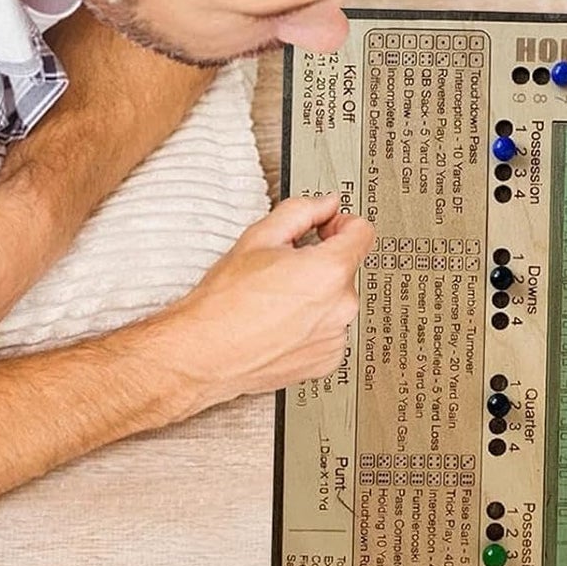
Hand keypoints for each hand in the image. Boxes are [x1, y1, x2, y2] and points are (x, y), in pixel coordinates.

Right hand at [162, 195, 374, 407]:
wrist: (204, 353)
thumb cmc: (224, 303)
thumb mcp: (258, 238)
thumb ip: (302, 210)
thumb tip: (325, 204)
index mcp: (330, 271)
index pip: (362, 232)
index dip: (341, 224)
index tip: (327, 228)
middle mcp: (341, 307)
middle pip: (345, 270)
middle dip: (320, 265)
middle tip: (282, 271)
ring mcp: (336, 337)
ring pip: (336, 302)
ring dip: (316, 298)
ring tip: (277, 303)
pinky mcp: (328, 361)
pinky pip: (329, 331)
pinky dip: (312, 327)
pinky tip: (282, 326)